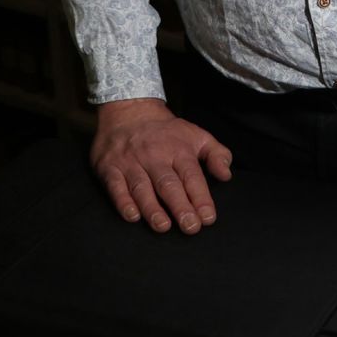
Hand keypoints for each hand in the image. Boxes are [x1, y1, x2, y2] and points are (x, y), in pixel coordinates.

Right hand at [90, 97, 232, 235]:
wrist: (129, 109)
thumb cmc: (167, 131)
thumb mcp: (197, 135)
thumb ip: (216, 154)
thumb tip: (226, 175)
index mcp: (178, 150)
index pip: (192, 176)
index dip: (201, 198)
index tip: (208, 218)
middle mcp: (155, 156)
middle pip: (168, 184)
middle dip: (180, 207)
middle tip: (190, 227)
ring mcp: (131, 162)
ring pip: (142, 187)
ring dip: (152, 208)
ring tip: (163, 226)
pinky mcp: (110, 167)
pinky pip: (116, 186)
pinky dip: (123, 202)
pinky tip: (132, 216)